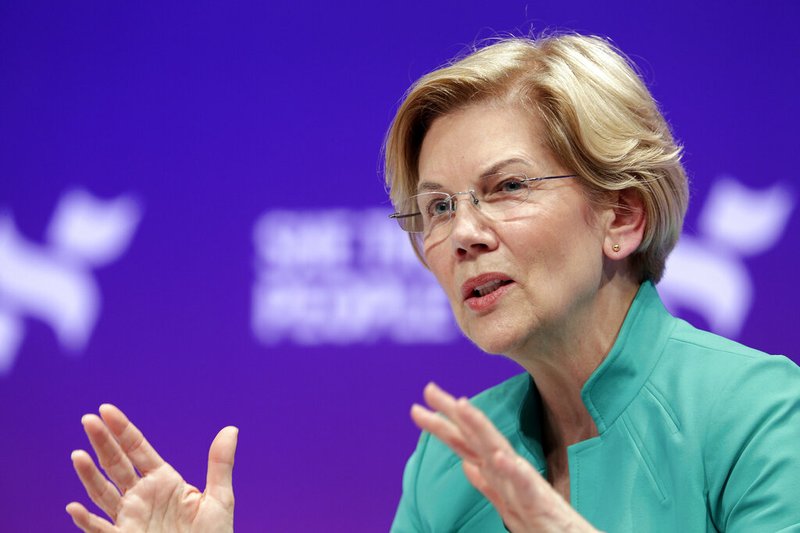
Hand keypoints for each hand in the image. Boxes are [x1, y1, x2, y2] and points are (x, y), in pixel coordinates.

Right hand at [66, 404, 237, 532]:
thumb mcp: (219, 499)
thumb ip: (220, 464)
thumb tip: (231, 429)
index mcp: (164, 481)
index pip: (138, 449)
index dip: (122, 430)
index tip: (106, 410)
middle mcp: (142, 496)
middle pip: (116, 464)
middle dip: (102, 443)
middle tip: (88, 420)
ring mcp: (130, 518)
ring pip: (103, 493)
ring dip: (89, 476)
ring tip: (78, 456)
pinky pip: (100, 530)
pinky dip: (86, 521)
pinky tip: (74, 508)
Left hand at [411, 383, 597, 532]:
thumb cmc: (544, 524)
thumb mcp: (508, 503)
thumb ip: (487, 484)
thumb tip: (466, 465)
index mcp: (499, 475)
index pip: (466, 445)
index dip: (443, 425)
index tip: (419, 406)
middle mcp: (510, 474)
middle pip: (477, 439)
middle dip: (454, 413)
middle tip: (429, 389)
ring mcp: (525, 487)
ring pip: (500, 452)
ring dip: (480, 428)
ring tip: (460, 406)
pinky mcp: (542, 506)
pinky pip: (526, 487)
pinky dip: (513, 471)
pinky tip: (499, 458)